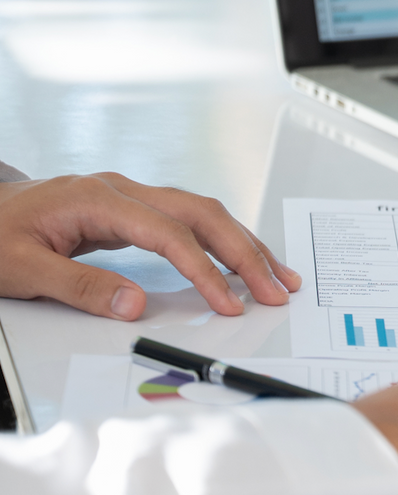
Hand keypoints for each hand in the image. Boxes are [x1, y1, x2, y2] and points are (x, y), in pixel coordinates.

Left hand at [0, 173, 298, 319]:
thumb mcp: (23, 269)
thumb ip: (80, 287)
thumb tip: (134, 305)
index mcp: (99, 198)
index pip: (169, 234)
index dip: (204, 271)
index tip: (228, 303)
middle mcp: (123, 190)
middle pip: (203, 214)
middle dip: (245, 253)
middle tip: (276, 288)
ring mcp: (130, 196)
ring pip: (203, 212)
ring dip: (242, 243)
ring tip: (275, 275)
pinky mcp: (132, 210)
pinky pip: (189, 220)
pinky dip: (220, 240)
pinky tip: (238, 257)